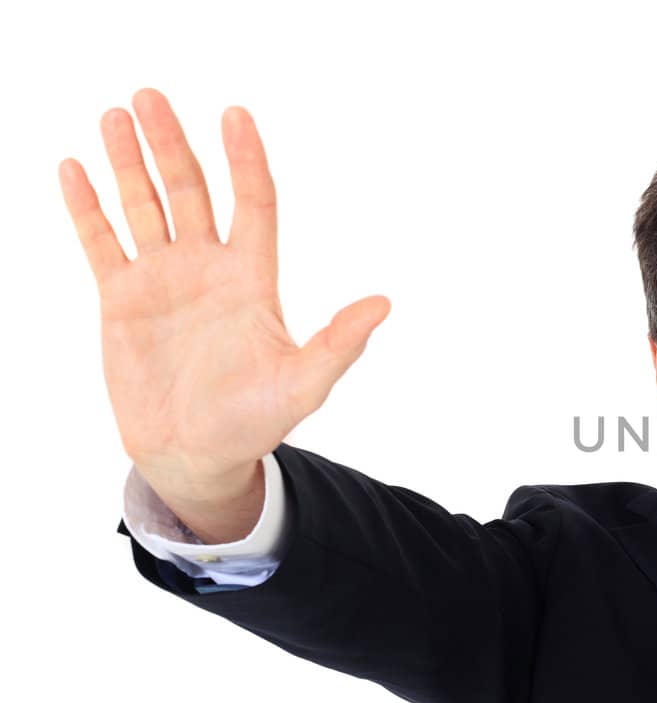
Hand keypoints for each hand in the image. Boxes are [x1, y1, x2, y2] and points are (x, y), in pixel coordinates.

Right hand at [61, 88, 389, 499]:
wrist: (196, 454)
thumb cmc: (256, 421)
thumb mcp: (304, 384)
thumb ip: (339, 343)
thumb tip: (385, 304)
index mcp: (252, 278)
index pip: (252, 202)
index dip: (245, 159)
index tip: (236, 113)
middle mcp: (208, 267)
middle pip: (189, 189)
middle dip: (171, 144)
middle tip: (149, 95)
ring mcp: (163, 279)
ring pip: (144, 205)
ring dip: (129, 162)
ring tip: (116, 115)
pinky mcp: (122, 300)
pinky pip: (102, 242)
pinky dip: (87, 207)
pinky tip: (74, 168)